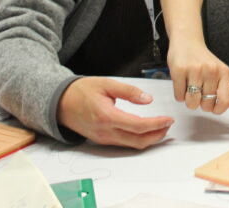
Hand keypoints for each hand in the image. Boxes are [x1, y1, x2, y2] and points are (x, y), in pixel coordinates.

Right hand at [57, 77, 173, 148]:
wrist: (60, 102)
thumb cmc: (81, 91)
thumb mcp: (106, 84)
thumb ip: (128, 91)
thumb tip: (147, 99)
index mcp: (107, 116)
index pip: (138, 126)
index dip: (156, 124)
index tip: (168, 119)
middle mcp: (105, 131)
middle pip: (137, 140)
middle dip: (157, 135)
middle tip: (169, 125)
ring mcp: (103, 138)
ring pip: (131, 145)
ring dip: (149, 139)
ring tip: (161, 128)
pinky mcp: (101, 140)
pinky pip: (123, 144)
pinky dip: (138, 140)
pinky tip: (146, 132)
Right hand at [166, 39, 228, 115]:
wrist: (188, 41)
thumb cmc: (204, 61)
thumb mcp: (222, 76)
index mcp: (224, 73)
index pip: (226, 100)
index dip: (219, 109)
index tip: (214, 108)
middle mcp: (211, 70)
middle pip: (207, 105)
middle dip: (201, 104)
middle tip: (200, 92)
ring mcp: (195, 70)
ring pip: (192, 102)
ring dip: (189, 101)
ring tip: (191, 89)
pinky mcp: (179, 70)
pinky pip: (179, 96)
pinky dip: (179, 95)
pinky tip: (183, 84)